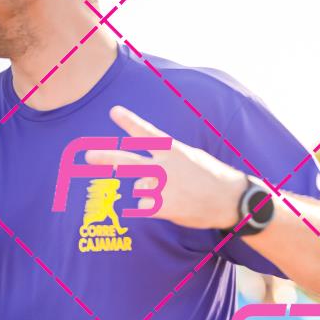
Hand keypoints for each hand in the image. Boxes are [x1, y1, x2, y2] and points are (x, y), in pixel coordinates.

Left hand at [85, 106, 246, 229]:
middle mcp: (164, 167)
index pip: (146, 133)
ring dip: (149, 190)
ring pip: (140, 186)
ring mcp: (163, 187)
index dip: (129, 122)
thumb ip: (168, 159)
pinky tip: (171, 205)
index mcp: (172, 150)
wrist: (231, 200)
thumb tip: (144, 174)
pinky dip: (152, 206)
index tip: (114, 112)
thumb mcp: (192, 157)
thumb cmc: (213, 177)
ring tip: (171, 191)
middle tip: (88, 156)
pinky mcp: (164, 207)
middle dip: (106, 158)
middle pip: (128, 160)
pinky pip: (144, 207)